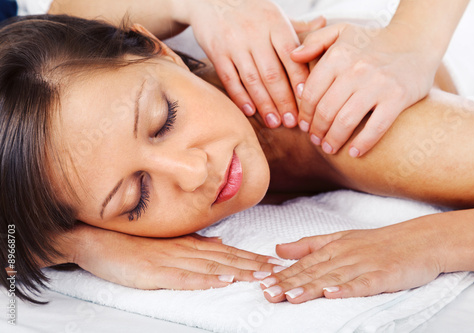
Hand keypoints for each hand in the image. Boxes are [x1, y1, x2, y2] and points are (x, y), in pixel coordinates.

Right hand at [72, 224, 277, 289]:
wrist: (97, 239)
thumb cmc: (133, 241)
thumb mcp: (168, 240)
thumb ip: (195, 242)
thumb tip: (220, 243)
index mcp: (189, 244)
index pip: (228, 252)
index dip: (252, 257)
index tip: (273, 262)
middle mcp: (185, 250)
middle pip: (226, 259)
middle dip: (254, 266)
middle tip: (278, 271)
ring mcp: (171, 260)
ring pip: (212, 267)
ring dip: (239, 272)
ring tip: (261, 277)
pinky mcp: (155, 272)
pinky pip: (184, 277)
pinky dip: (205, 280)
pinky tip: (222, 282)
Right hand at [185, 0, 308, 127]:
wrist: (210, 0)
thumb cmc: (249, 10)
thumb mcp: (274, 13)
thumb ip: (298, 26)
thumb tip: (324, 23)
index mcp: (274, 23)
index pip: (291, 56)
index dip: (299, 80)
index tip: (308, 100)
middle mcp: (255, 33)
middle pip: (272, 73)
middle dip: (284, 100)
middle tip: (293, 121)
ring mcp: (234, 43)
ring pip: (252, 79)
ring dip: (264, 104)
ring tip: (275, 122)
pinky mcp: (217, 52)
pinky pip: (230, 79)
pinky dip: (240, 97)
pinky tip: (251, 112)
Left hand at [260, 221, 443, 302]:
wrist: (420, 240)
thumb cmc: (378, 242)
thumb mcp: (340, 238)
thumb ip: (308, 244)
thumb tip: (277, 248)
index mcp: (333, 248)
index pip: (303, 264)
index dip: (282, 275)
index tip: (262, 283)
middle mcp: (345, 255)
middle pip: (313, 272)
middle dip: (289, 284)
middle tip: (268, 294)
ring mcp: (364, 265)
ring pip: (333, 278)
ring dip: (311, 288)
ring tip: (291, 297)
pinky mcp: (384, 275)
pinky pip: (363, 284)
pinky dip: (347, 289)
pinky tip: (332, 295)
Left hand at [292, 23, 440, 156]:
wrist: (416, 42)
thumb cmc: (372, 42)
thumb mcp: (342, 32)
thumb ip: (315, 41)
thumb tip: (293, 56)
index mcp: (338, 55)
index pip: (311, 92)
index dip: (304, 114)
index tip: (304, 126)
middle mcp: (356, 69)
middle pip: (326, 110)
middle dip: (317, 130)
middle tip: (315, 140)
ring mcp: (378, 84)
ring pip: (346, 121)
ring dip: (334, 140)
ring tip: (329, 147)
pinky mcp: (397, 97)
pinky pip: (375, 127)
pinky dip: (363, 143)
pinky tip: (354, 153)